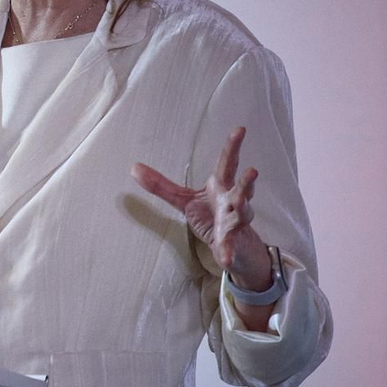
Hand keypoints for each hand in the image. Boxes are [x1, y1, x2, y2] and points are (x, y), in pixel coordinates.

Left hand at [132, 127, 273, 291]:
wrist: (234, 248)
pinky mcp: (233, 245)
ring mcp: (236, 223)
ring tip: (241, 203)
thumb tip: (134, 167)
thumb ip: (161, 185)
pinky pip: (230, 249)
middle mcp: (233, 202)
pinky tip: (224, 257)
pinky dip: (227, 252)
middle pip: (242, 189)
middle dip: (247, 181)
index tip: (240, 129)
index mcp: (221, 187)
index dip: (232, 147)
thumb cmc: (212, 216)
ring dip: (242, 209)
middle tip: (252, 171)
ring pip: (243, 214)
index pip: (227, 163)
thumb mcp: (184, 200)